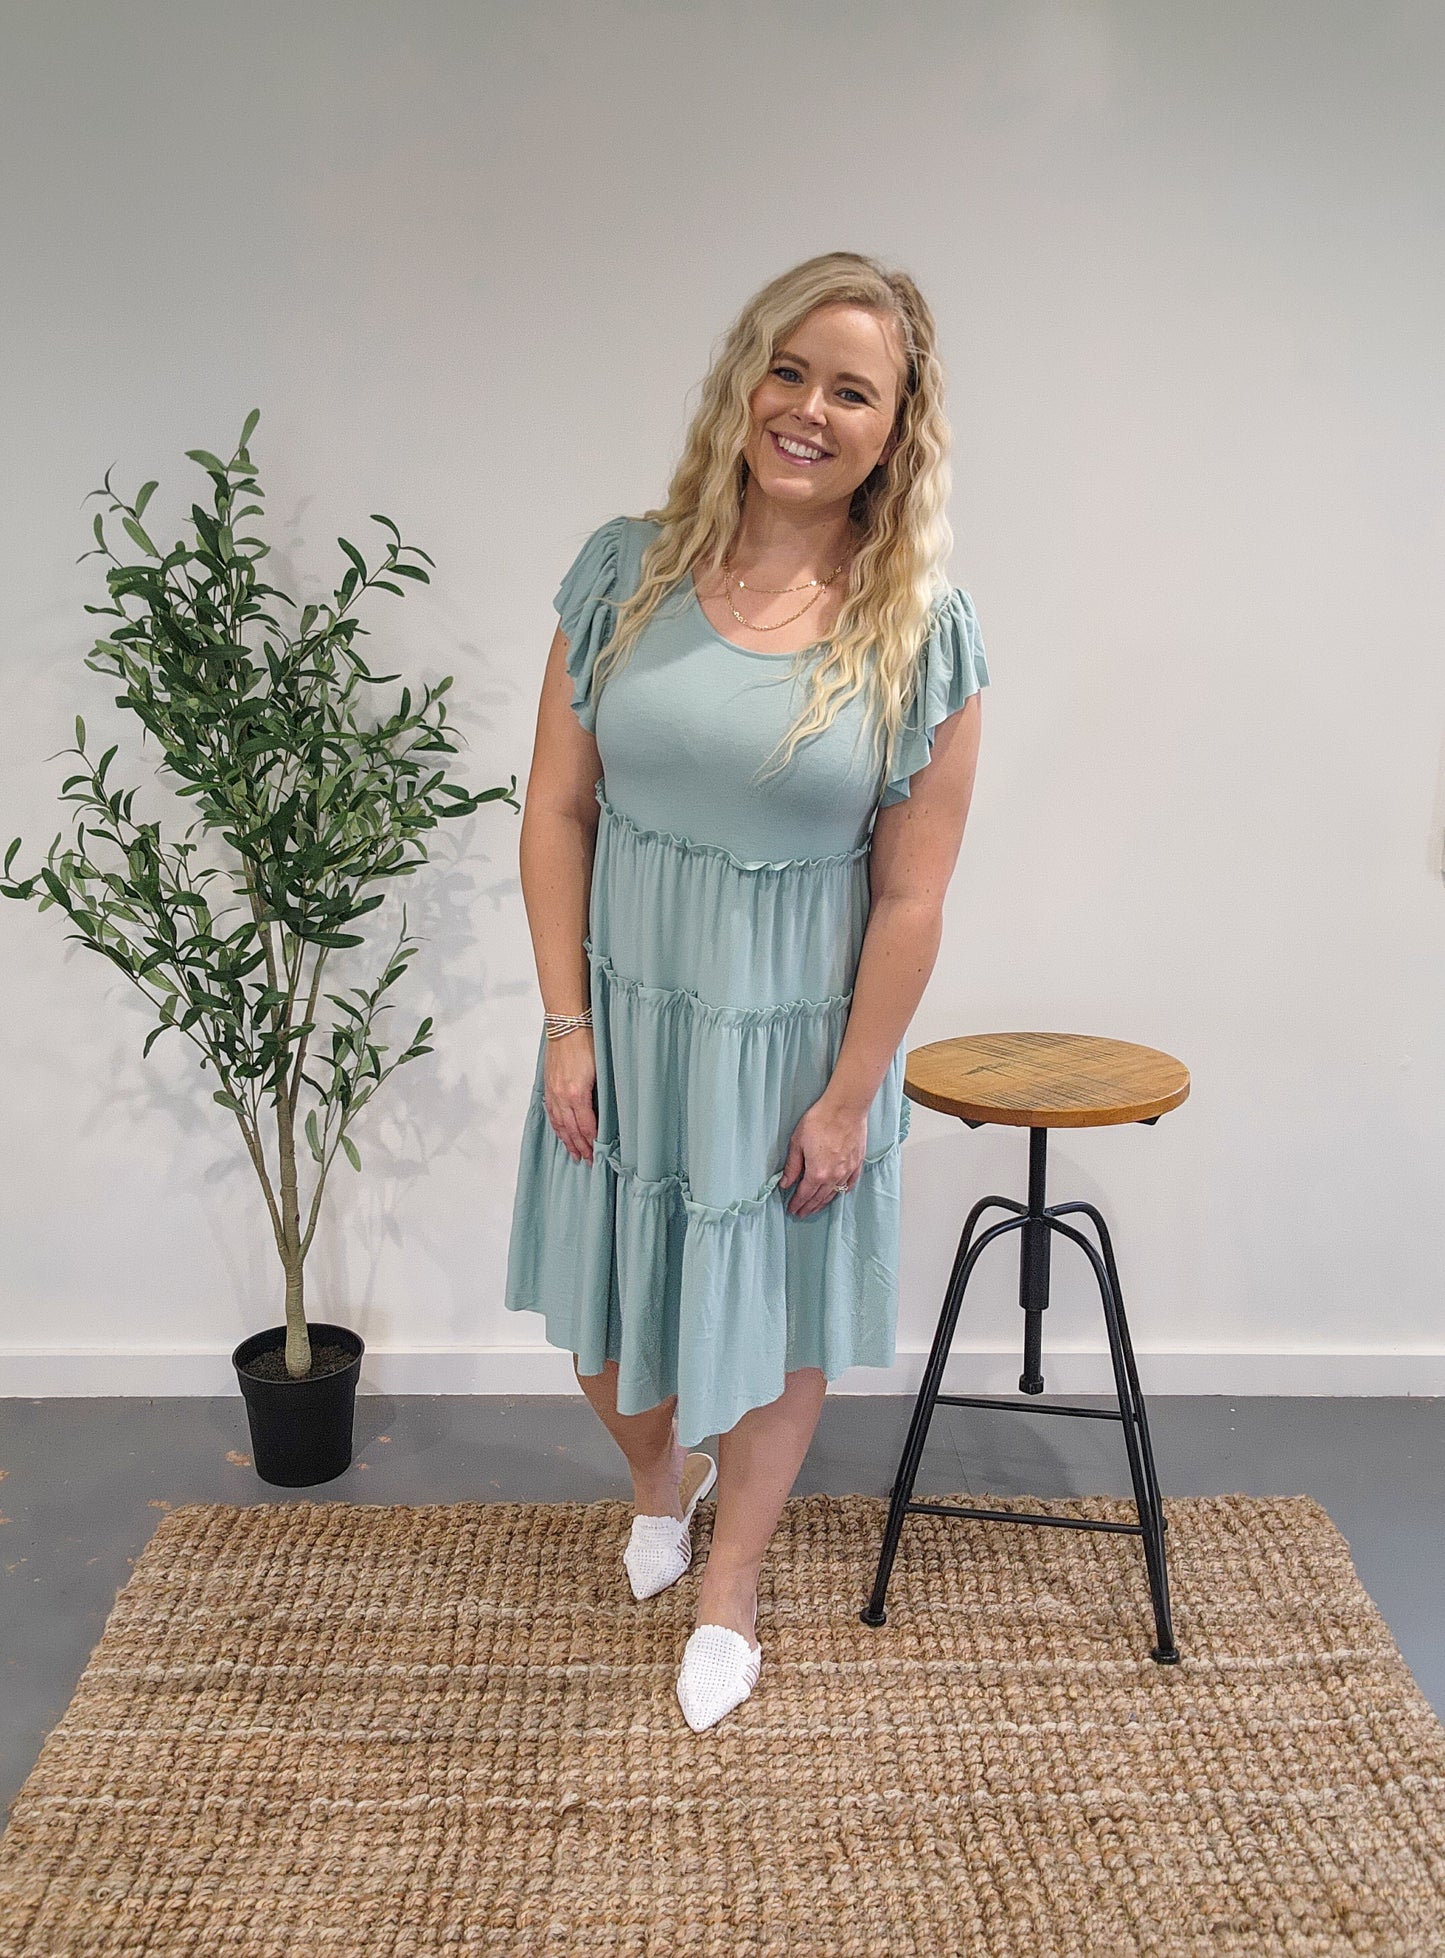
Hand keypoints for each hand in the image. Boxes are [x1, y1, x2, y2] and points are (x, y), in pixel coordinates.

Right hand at [543, 1030, 597, 1163]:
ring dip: (567, 1141)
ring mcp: (553, 1091)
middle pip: (571, 1129)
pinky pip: (551, 1112)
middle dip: (580, 1147)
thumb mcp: (602, 1068)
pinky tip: (561, 1133)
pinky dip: (556, 1126)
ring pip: (559, 1123)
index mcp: (577, 1093)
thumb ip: (603, 1092)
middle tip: (587, 1161)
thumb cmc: (588, 1040)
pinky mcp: (549, 1085)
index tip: (597, 1154)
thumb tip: (610, 1111)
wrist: (567, 1023)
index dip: (592, 1142)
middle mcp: (562, 1095)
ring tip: (574, 1154)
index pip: (586, 1125)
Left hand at [778, 1095, 867, 1218]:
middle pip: (819, 1198)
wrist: (845, 1108)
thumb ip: (792, 1166)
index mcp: (817, 1173)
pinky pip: (850, 1182)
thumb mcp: (797, 1142)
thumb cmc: (820, 1121)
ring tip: (816, 1208)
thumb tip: (785, 1183)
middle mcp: (833, 1176)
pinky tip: (839, 1193)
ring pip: (834, 1193)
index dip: (797, 1203)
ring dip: (824, 1202)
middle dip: (809, 1207)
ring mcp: (847, 1170)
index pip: (804, 1194)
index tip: (792, 1210)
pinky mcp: (857, 1163)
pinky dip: (843, 1190)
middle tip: (801, 1214)